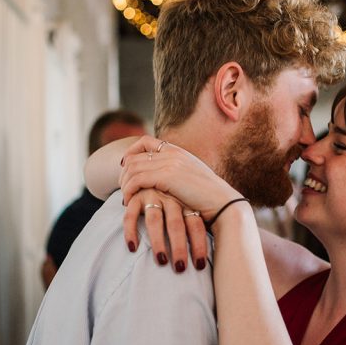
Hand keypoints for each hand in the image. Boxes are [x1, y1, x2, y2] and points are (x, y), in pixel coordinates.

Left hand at [120, 135, 240, 220]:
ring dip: (124, 183)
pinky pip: (136, 180)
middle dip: (123, 173)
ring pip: (132, 168)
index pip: (145, 141)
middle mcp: (172, 153)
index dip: (131, 152)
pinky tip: (128, 201)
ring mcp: (169, 163)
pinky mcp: (167, 177)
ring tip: (124, 197)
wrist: (223, 203)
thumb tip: (164, 181)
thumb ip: (177, 173)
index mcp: (178, 151)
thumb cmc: (209, 197)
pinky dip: (128, 190)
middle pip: (135, 156)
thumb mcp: (191, 179)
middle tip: (122, 188)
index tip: (125, 166)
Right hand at [123, 188, 209, 272]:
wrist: (151, 174)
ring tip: (161, 262)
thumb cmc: (175, 199)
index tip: (200, 266)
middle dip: (180, 247)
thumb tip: (212, 251)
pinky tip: (132, 248)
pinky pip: (131, 216)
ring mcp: (152, 195)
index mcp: (187, 202)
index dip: (199, 246)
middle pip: (176, 225)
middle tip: (180, 268)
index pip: (196, 225)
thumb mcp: (189, 204)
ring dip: (158, 242)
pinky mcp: (135, 197)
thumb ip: (196, 222)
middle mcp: (171, 198)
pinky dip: (131, 231)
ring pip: (155, 221)